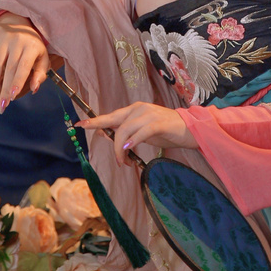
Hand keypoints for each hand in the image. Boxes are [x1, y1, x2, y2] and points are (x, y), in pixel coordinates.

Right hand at [0, 12, 49, 112]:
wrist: (19, 22)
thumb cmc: (32, 45)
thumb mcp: (42, 56)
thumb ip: (40, 73)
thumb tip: (34, 88)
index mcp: (33, 45)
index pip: (23, 66)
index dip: (17, 82)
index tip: (12, 97)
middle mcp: (18, 39)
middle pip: (9, 68)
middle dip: (4, 89)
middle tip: (2, 105)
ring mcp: (5, 36)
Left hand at [80, 102, 198, 163]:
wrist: (190, 129)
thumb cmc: (166, 131)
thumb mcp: (144, 132)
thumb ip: (128, 133)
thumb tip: (109, 137)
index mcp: (134, 109)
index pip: (111, 115)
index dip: (96, 120)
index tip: (80, 124)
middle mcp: (139, 108)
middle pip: (115, 122)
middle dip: (107, 137)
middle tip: (110, 154)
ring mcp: (149, 114)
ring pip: (125, 130)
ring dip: (121, 149)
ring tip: (125, 162)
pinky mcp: (158, 123)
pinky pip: (141, 132)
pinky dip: (133, 141)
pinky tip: (129, 150)